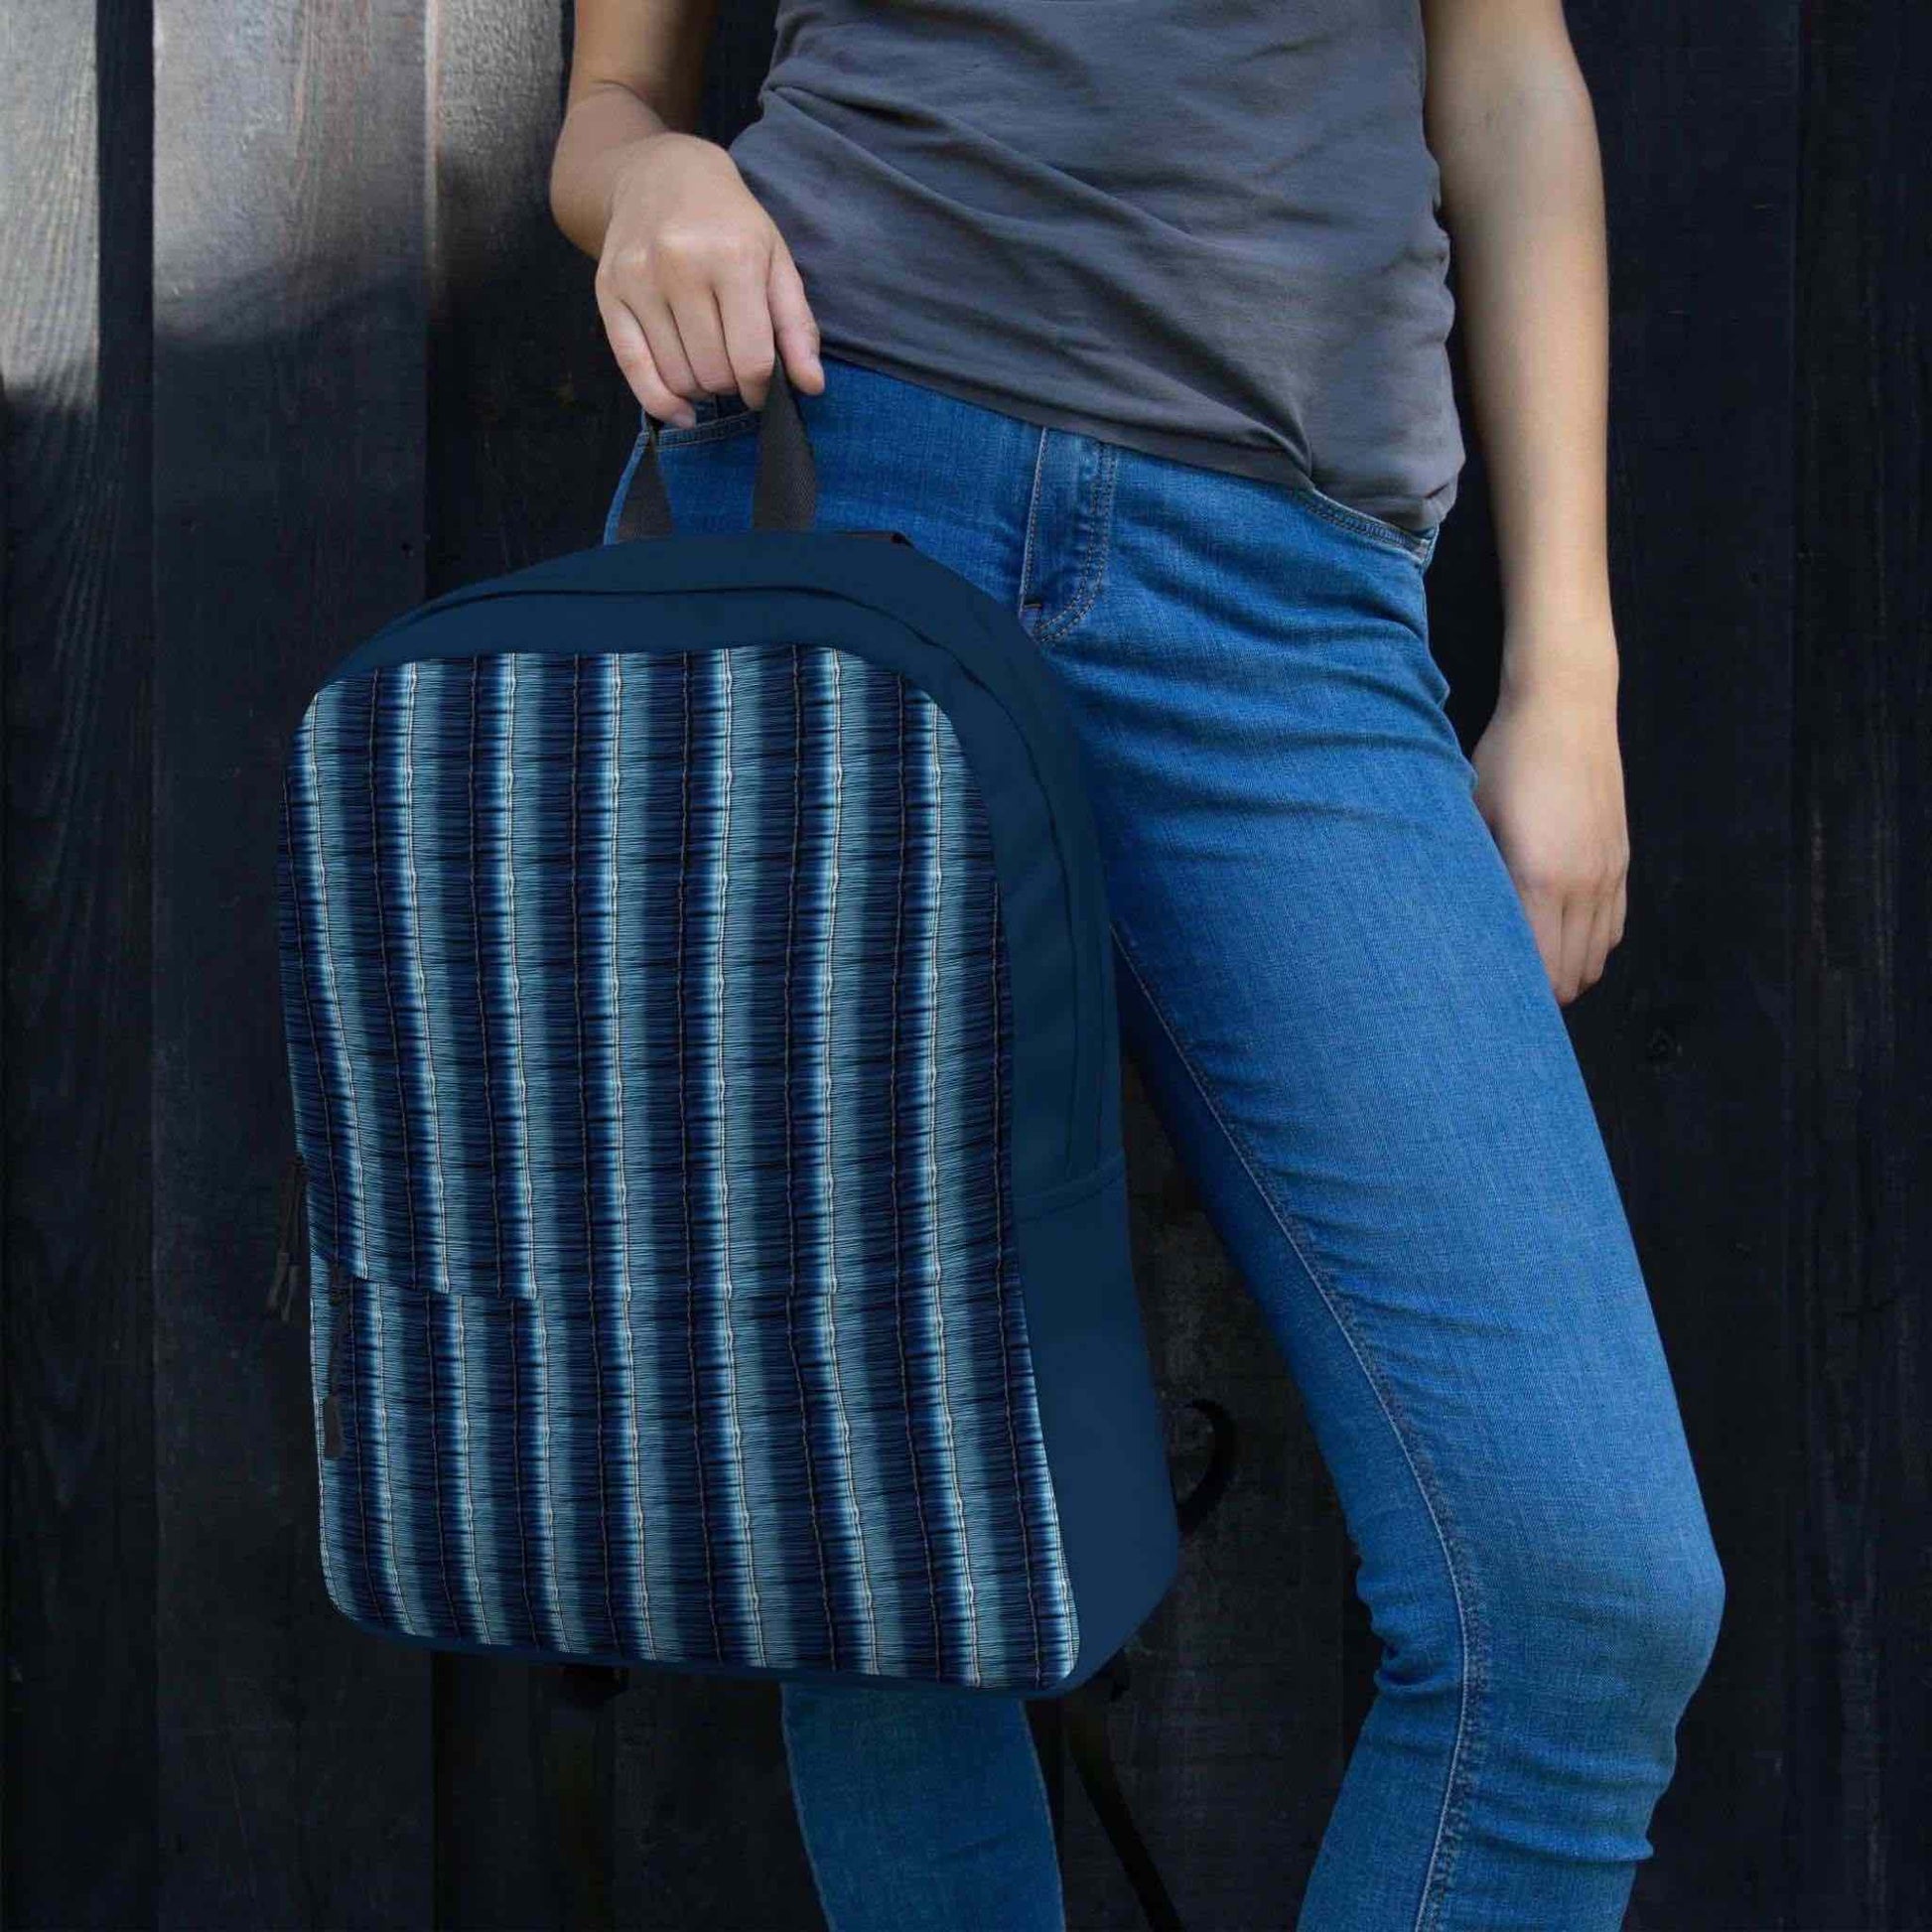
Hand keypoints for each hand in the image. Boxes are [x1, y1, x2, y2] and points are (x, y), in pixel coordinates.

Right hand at [594, 131, 824, 425]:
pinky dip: (662, 402)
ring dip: (700, 390)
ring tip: (710, 366)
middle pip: (714, 373)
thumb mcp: (775, 260)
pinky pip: (634, 370)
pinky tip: (682, 411)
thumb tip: (812, 386)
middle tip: (735, 369)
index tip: (763, 388)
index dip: (762, 389)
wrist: (661, 174)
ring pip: (678, 377)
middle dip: (732, 386)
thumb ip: (796, 325)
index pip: (751, 358)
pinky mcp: (608, 292)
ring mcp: (639, 280)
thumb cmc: (728, 223)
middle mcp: (681, 267)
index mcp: (733, 257)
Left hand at [1469, 653, 1628, 1005]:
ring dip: (1565, 976)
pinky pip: (1613, 930)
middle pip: (1569, 975)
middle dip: (1538, 996)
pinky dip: (1589, 950)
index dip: (1514, 995)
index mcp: (1539, 878)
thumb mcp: (1473, 815)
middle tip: (1499, 996)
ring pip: (1595, 958)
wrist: (1567, 708)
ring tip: (1529, 978)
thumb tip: (1456, 928)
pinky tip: (1561, 944)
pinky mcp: (1622, 862)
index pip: (1536, 968)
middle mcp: (1583, 884)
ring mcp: (1608, 874)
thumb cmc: (1506, 759)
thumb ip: (1474, 876)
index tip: (1483, 1002)